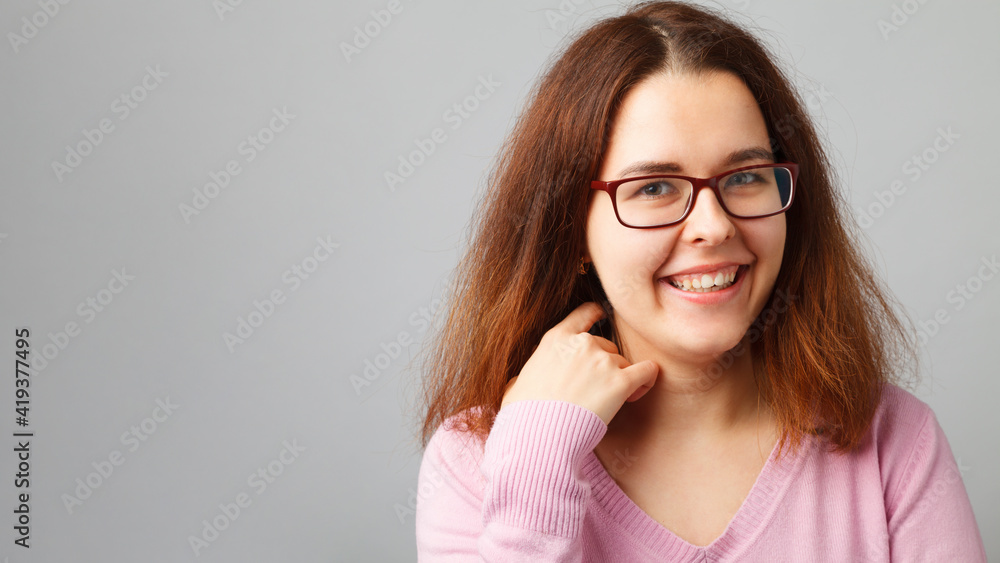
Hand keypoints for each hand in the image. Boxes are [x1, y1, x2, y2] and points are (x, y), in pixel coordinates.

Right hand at [500, 302, 658, 424]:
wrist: (541, 435)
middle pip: (606, 345)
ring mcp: (602, 361)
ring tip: (613, 400)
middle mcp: (582, 344)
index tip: (601, 316)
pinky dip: (646, 380)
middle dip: (605, 364)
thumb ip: (525, 376)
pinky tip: (639, 390)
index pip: (582, 314)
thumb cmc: (525, 415)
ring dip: (621, 377)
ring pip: (623, 362)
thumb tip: (520, 383)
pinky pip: (646, 372)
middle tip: (598, 387)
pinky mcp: (620, 382)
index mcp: (556, 340)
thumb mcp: (516, 385)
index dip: (595, 314)